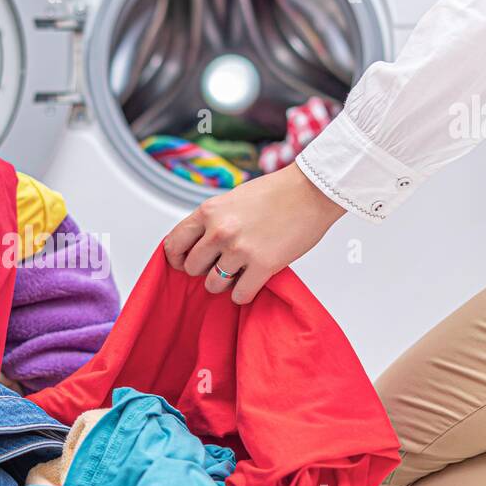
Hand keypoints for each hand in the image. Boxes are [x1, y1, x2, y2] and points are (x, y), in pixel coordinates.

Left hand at [163, 162, 345, 303]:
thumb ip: (213, 221)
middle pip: (192, 268)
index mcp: (209, 211)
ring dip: (224, 283)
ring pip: (213, 284)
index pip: (173, 243)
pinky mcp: (262, 265)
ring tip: (238, 273)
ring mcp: (239, 249)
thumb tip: (198, 244)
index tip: (183, 263)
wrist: (312, 191)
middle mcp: (219, 230)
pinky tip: (251, 283)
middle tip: (220, 265)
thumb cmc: (276, 192)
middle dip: (204, 270)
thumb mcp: (232, 200)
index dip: (176, 258)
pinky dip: (243, 294)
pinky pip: (239, 295)